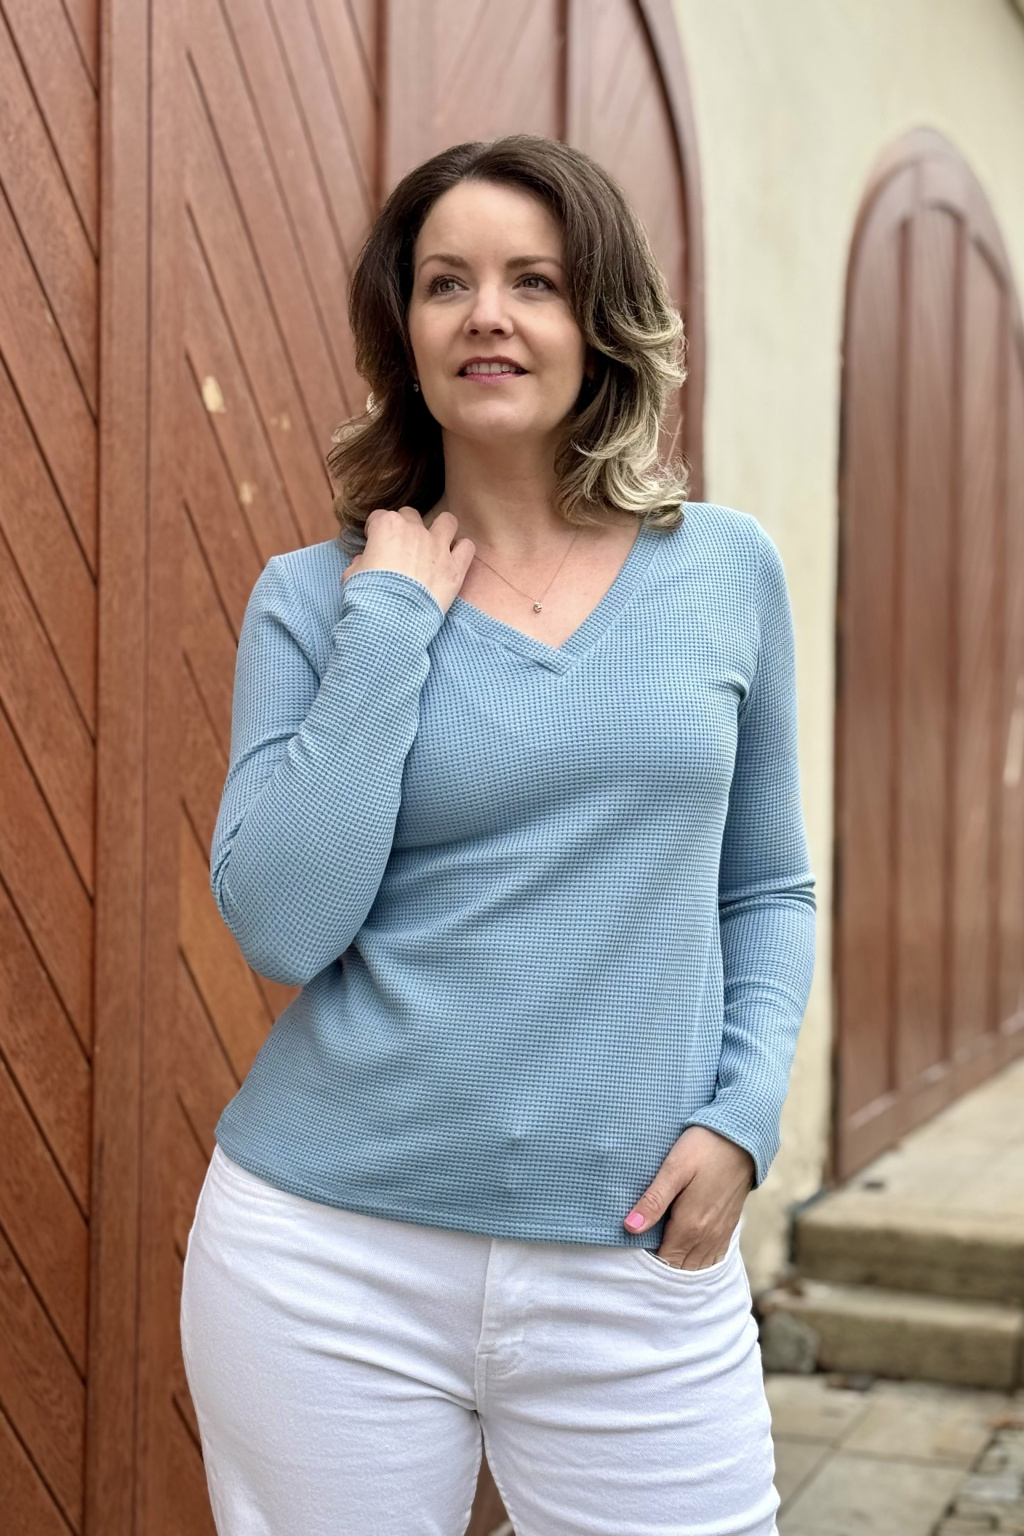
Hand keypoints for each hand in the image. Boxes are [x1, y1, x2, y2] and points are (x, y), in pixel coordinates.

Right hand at [342, 506, 474, 614]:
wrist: (391, 621)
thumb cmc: (367, 598)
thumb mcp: (352, 576)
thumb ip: (359, 563)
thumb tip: (363, 561)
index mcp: (386, 527)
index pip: (379, 517)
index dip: (375, 530)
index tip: (374, 542)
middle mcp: (414, 530)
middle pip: (411, 515)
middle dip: (406, 527)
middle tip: (403, 546)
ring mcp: (438, 547)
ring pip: (447, 522)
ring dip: (441, 530)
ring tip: (435, 544)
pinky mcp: (455, 567)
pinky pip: (467, 547)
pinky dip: (462, 551)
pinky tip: (453, 561)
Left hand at [623, 1126, 754, 1268]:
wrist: (742, 1139)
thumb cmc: (703, 1149)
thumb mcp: (674, 1169)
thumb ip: (653, 1200)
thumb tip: (630, 1227)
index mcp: (690, 1226)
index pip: (664, 1260)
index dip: (647, 1259)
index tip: (633, 1248)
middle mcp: (707, 1237)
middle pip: (680, 1267)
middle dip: (662, 1264)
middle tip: (643, 1249)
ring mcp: (720, 1234)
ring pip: (697, 1266)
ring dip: (679, 1264)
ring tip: (662, 1248)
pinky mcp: (728, 1227)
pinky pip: (712, 1257)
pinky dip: (697, 1260)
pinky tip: (686, 1250)